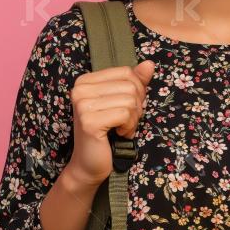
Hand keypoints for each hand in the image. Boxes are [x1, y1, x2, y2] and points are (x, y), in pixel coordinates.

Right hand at [67, 59, 154, 186]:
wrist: (90, 165)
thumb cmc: (107, 133)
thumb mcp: (122, 103)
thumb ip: (135, 82)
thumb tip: (149, 64)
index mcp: (85, 81)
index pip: (126, 72)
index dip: (137, 90)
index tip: (128, 108)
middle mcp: (80, 89)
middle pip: (130, 85)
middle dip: (136, 106)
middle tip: (125, 121)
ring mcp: (82, 105)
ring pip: (130, 100)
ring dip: (133, 119)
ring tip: (122, 129)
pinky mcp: (89, 121)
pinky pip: (125, 114)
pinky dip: (129, 127)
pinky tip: (119, 134)